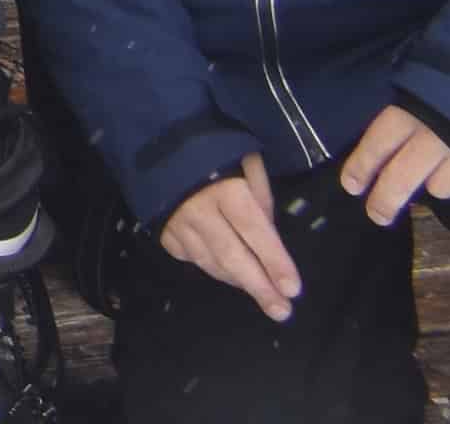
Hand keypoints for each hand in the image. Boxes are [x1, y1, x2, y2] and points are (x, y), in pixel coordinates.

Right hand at [156, 160, 298, 317]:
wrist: (156, 139)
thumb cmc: (212, 149)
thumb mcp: (245, 159)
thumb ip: (261, 195)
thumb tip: (270, 232)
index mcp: (225, 188)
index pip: (255, 230)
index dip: (274, 261)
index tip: (293, 289)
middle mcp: (199, 210)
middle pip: (233, 256)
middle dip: (260, 287)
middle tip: (282, 311)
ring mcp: (177, 224)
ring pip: (212, 263)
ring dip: (239, 281)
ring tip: (262, 294)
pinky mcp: (163, 232)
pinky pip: (191, 258)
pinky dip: (211, 267)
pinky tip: (227, 270)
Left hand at [338, 105, 449, 227]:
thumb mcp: (429, 82)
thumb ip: (411, 112)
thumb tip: (389, 145)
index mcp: (412, 110)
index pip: (377, 144)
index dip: (361, 167)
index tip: (351, 186)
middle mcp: (433, 137)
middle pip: (399, 179)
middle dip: (385, 200)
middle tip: (377, 215)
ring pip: (438, 190)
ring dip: (436, 183)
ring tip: (447, 165)